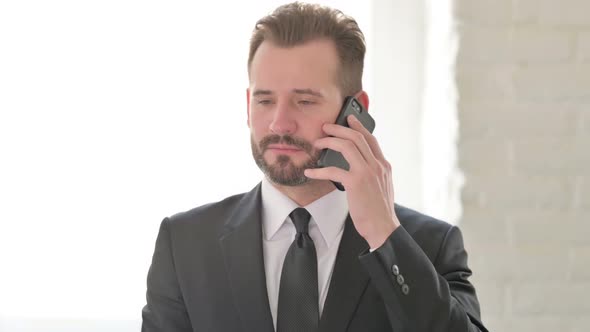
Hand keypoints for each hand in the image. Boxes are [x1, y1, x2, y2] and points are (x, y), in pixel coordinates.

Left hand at [304, 115, 399, 248]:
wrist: (383, 228)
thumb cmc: (379, 211)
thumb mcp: (381, 186)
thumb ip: (374, 173)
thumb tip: (361, 166)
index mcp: (384, 165)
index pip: (371, 139)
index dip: (359, 127)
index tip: (349, 118)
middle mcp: (377, 165)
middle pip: (357, 137)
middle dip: (339, 129)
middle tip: (325, 127)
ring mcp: (367, 172)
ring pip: (347, 146)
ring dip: (329, 142)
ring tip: (317, 143)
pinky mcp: (356, 183)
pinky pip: (333, 170)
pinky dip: (319, 170)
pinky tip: (310, 172)